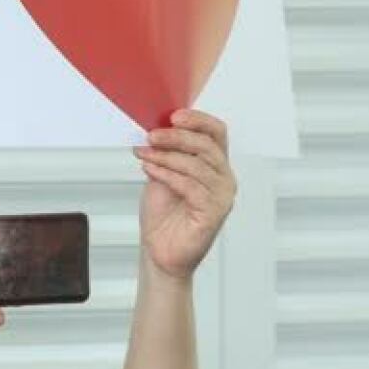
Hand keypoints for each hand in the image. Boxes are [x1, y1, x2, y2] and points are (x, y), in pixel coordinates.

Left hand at [137, 109, 236, 279]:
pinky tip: (150, 170)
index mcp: (214, 165)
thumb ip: (165, 153)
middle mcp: (223, 179)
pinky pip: (191, 187)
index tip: (174, 115)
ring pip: (197, 165)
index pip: (216, 133)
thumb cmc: (163, 216)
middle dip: (177, 137)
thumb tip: (156, 127)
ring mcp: (221, 196)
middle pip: (207, 146)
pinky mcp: (214, 213)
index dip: (198, 120)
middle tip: (152, 135)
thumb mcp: (161, 174)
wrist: (159, 252)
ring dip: (167, 156)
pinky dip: (168, 175)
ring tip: (145, 153)